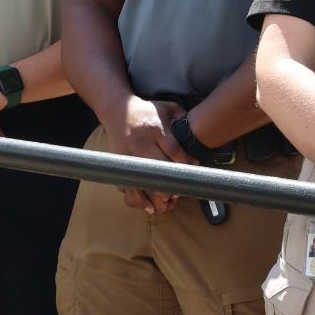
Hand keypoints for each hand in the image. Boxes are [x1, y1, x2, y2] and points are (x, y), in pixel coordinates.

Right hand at [107, 98, 192, 214]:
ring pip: (140, 182)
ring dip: (154, 197)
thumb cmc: (147, 111)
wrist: (117, 110)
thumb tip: (198, 132)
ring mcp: (127, 156)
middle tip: (181, 192)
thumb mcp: (168, 107)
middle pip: (158, 169)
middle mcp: (141, 144)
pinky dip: (137, 199)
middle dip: (171, 184)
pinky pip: (126, 186)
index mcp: (155, 130)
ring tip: (167, 205)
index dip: (185, 165)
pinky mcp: (118, 165)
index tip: (193, 172)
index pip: (174, 151)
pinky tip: (148, 206)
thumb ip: (183, 118)